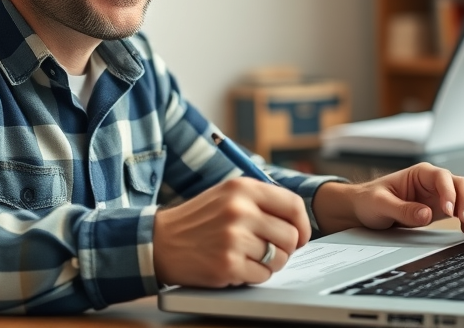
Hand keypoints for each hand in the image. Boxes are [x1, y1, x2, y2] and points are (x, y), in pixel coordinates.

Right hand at [153, 177, 310, 286]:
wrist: (160, 242)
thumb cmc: (198, 220)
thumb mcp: (227, 194)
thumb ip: (260, 200)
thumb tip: (297, 221)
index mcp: (242, 188)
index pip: (293, 205)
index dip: (302, 225)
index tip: (300, 236)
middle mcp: (240, 210)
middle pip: (291, 236)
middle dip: (284, 248)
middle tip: (268, 250)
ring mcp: (233, 238)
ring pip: (279, 258)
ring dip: (269, 263)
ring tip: (248, 257)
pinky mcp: (227, 264)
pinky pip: (262, 276)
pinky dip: (253, 276)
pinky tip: (236, 266)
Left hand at [312, 163, 463, 234]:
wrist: (364, 210)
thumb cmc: (369, 201)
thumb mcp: (380, 204)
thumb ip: (402, 209)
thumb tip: (425, 214)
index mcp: (420, 173)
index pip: (442, 177)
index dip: (449, 192)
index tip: (448, 211)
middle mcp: (434, 182)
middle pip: (463, 185)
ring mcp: (442, 195)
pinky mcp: (444, 209)